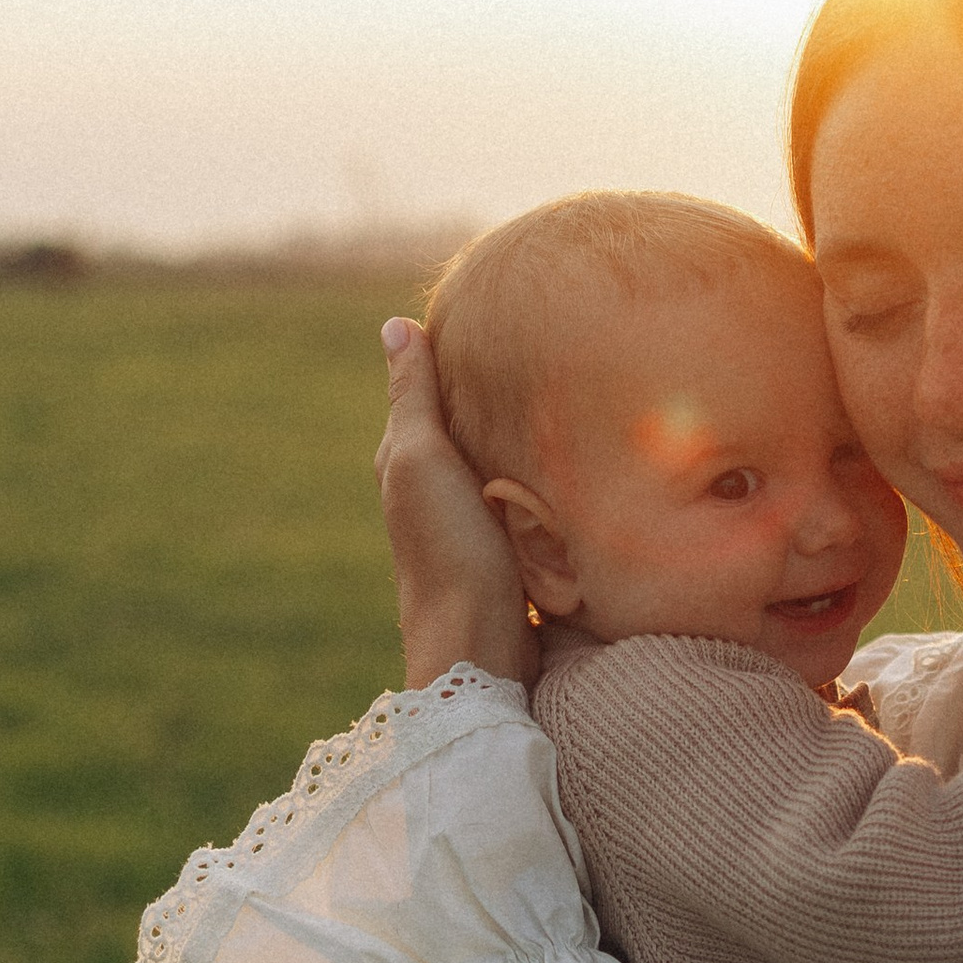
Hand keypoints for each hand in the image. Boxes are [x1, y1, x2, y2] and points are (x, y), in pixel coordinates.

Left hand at [375, 318, 537, 690]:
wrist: (479, 649)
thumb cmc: (447, 550)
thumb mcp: (421, 460)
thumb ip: (411, 396)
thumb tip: (395, 325)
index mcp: (405, 462)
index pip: (425, 390)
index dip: (452, 355)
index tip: (496, 314)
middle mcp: (433, 490)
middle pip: (463, 424)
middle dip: (493, 391)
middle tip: (542, 347)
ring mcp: (470, 522)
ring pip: (495, 460)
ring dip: (519, 434)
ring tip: (563, 394)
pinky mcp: (507, 549)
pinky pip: (523, 495)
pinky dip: (538, 473)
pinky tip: (567, 461)